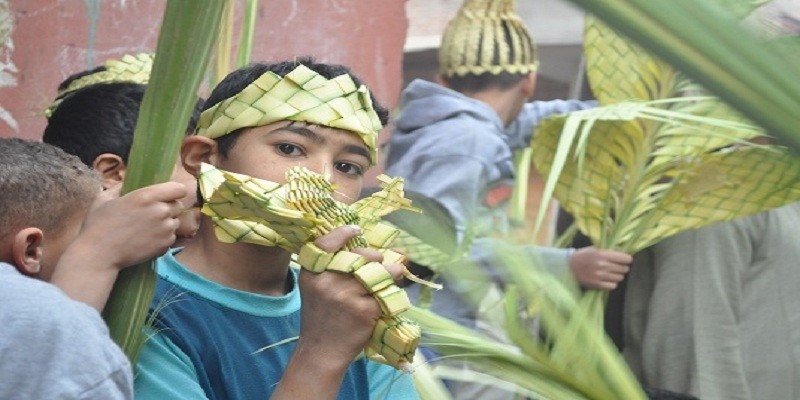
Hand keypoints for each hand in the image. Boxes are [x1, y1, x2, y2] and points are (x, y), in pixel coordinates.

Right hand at [77, 181, 186, 269]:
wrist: (99, 255)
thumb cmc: (98, 225)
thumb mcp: (104, 198)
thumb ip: (119, 187)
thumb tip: (127, 183)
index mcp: (147, 196)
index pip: (179, 188)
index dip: (175, 191)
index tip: (167, 195)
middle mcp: (161, 210)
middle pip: (178, 205)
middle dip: (168, 208)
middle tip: (151, 215)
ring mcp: (165, 228)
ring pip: (175, 222)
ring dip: (166, 224)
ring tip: (147, 229)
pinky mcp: (166, 244)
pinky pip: (171, 237)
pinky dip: (163, 238)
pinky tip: (146, 240)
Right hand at [296, 225, 401, 366]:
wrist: (322, 351)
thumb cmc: (322, 317)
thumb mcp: (316, 287)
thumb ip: (333, 267)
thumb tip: (369, 246)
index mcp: (312, 272)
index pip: (326, 242)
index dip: (343, 233)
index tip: (356, 229)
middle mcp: (326, 280)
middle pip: (361, 255)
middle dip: (375, 258)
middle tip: (380, 265)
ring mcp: (345, 294)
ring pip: (379, 271)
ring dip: (392, 272)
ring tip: (395, 275)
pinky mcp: (363, 309)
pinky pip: (385, 292)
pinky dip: (391, 293)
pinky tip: (389, 297)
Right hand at [569, 246, 631, 289]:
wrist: (568, 266)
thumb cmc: (583, 256)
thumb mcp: (595, 249)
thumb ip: (609, 251)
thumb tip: (624, 253)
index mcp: (602, 254)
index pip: (624, 258)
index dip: (627, 259)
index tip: (626, 259)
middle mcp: (602, 266)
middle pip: (624, 269)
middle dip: (623, 267)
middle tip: (618, 266)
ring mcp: (600, 276)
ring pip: (620, 277)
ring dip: (618, 275)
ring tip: (612, 272)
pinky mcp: (597, 285)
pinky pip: (613, 286)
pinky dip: (612, 283)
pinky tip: (608, 279)